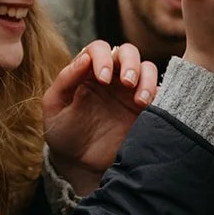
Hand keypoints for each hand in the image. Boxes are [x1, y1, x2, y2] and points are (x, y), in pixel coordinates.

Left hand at [43, 41, 159, 195]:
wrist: (80, 165)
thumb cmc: (64, 134)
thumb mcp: (54, 107)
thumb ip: (65, 80)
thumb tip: (85, 57)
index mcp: (88, 71)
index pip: (99, 49)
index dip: (102, 58)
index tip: (102, 79)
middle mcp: (112, 77)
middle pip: (127, 52)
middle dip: (129, 62)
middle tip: (126, 82)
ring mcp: (131, 92)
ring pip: (147, 68)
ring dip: (146, 77)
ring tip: (139, 100)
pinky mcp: (145, 109)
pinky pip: (159, 93)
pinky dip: (157, 93)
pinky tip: (147, 106)